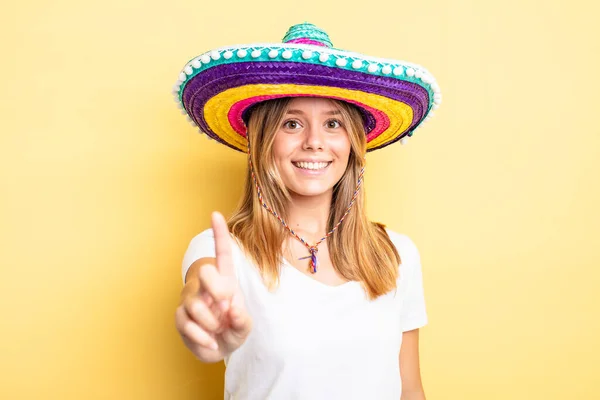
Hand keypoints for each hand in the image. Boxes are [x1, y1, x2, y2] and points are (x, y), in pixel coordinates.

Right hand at [175, 212, 251, 362]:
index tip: (215, 214)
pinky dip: (202, 337)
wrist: (218, 348)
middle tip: (225, 306)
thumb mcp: (245, 327)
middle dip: (217, 289)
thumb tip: (231, 310)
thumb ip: (243, 319)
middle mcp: (206, 286)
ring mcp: (191, 299)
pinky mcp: (180, 316)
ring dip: (211, 323)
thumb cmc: (233, 329)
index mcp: (225, 280)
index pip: (222, 254)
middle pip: (206, 272)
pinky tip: (211, 342)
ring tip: (218, 330)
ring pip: (196, 305)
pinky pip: (186, 323)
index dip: (219, 234)